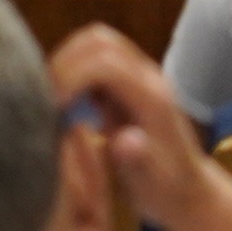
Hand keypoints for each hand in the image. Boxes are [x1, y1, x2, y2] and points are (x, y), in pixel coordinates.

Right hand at [51, 25, 226, 230]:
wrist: (187, 190)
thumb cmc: (166, 190)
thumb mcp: (151, 182)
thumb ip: (136, 158)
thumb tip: (125, 140)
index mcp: (151, 97)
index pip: (104, 63)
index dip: (69, 78)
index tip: (49, 109)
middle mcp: (146, 77)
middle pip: (98, 40)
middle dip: (63, 64)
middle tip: (44, 101)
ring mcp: (138, 77)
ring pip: (95, 45)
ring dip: (66, 66)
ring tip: (50, 104)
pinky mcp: (128, 85)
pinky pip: (94, 61)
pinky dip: (72, 74)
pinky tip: (65, 108)